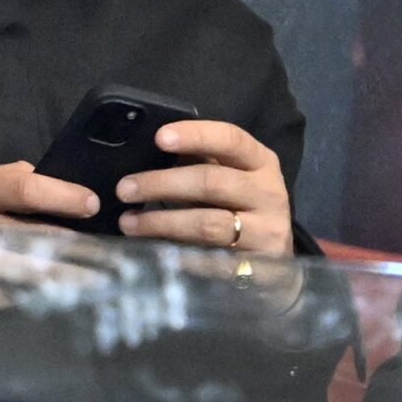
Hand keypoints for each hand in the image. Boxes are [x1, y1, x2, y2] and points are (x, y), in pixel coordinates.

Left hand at [115, 120, 292, 255]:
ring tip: (129, 221)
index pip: (230, 139)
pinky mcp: (253, 266)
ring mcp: (264, 232)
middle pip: (212, 181)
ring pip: (207, 223)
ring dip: (161, 221)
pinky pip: (208, 258)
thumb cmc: (243, 209)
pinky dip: (175, 252)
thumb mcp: (231, 178)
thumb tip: (149, 150)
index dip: (195, 135)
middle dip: (163, 183)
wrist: (277, 264)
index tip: (159, 138)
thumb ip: (201, 162)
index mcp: (261, 162)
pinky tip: (150, 251)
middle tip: (125, 189)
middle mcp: (268, 193)